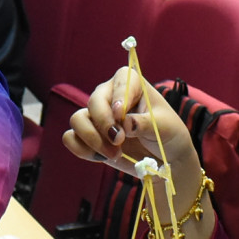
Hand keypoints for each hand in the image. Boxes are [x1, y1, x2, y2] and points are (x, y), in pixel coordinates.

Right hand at [62, 71, 211, 238]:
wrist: (164, 158)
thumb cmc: (168, 134)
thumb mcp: (164, 128)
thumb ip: (144, 123)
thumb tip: (125, 123)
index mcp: (132, 84)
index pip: (120, 80)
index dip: (118, 96)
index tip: (121, 115)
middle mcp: (110, 96)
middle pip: (94, 101)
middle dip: (104, 124)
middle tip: (119, 141)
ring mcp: (97, 116)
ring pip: (77, 120)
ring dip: (93, 139)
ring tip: (114, 154)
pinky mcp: (88, 136)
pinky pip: (71, 138)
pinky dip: (83, 149)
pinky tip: (102, 158)